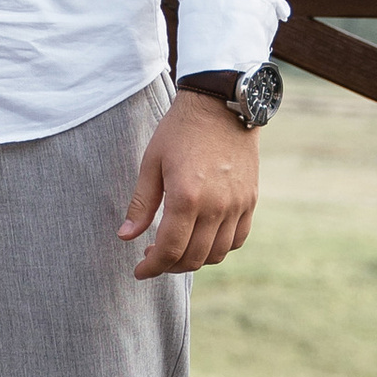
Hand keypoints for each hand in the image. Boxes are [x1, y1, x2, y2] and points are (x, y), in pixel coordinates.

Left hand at [121, 92, 260, 278]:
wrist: (221, 105)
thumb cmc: (179, 131)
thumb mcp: (151, 163)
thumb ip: (141, 204)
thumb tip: (126, 237)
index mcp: (186, 197)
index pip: (169, 249)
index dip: (152, 267)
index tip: (139, 271)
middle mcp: (216, 206)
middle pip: (193, 257)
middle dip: (169, 266)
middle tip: (152, 259)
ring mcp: (237, 205)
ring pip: (217, 254)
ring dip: (194, 260)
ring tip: (175, 250)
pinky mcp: (250, 200)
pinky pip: (238, 239)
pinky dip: (219, 248)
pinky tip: (201, 240)